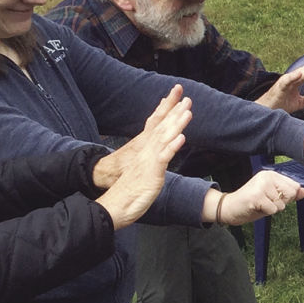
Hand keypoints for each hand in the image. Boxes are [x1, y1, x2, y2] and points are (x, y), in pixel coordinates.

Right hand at [95, 88, 190, 228]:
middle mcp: (146, 151)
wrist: (115, 205)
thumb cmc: (130, 191)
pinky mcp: (151, 172)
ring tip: (188, 111)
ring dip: (176, 124)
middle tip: (186, 97)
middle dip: (174, 111)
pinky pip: (162, 157)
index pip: (156, 126)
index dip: (166, 112)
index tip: (176, 99)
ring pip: (163, 138)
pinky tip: (181, 137)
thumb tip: (158, 159)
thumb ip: (151, 163)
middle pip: (161, 127)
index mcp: (145, 150)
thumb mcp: (144, 173)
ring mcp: (148, 160)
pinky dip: (172, 146)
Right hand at [210, 170, 303, 226]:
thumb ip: (289, 194)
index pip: (295, 186)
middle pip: (291, 193)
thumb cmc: (252, 203)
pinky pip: (273, 210)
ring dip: (272, 209)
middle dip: (281, 203)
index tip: (273, 197)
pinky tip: (256, 207)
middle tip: (266, 202)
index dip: (287, 197)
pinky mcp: (256, 196)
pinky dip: (266, 212)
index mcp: (272, 174)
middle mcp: (267, 176)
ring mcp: (261, 185)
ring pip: (281, 204)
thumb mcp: (273, 197)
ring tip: (260, 205)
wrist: (230, 208)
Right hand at [260, 51, 303, 114]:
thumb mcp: (302, 104)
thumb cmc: (282, 105)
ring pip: (301, 73)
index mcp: (299, 81)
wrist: (266, 112)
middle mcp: (293, 78)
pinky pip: (288, 79)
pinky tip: (301, 74)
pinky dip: (294, 76)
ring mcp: (286, 80)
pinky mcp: (279, 86)